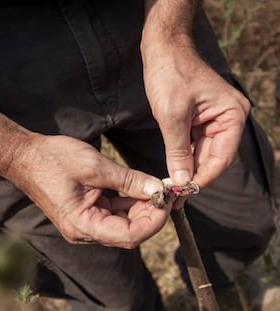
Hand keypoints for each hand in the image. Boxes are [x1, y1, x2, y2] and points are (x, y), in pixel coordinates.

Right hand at [2, 135, 167, 247]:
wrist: (25, 157)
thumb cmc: (53, 160)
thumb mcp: (94, 167)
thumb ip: (128, 180)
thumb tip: (158, 188)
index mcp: (83, 225)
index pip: (129, 235)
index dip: (153, 221)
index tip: (167, 199)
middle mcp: (84, 231)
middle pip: (128, 233)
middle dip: (150, 214)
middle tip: (166, 191)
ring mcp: (84, 224)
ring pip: (123, 224)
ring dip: (141, 208)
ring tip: (156, 188)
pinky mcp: (85, 214)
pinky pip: (113, 214)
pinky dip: (128, 204)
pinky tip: (140, 189)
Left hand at [142, 41, 249, 186]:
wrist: (163, 49)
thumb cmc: (170, 75)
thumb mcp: (172, 116)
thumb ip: (178, 150)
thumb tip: (181, 181)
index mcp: (232, 115)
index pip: (221, 157)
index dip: (203, 178)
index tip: (185, 193)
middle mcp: (229, 117)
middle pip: (214, 156)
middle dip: (195, 175)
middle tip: (176, 194)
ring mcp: (216, 117)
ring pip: (204, 151)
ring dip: (189, 167)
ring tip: (172, 185)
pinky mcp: (202, 117)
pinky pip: (196, 142)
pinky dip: (185, 154)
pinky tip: (174, 167)